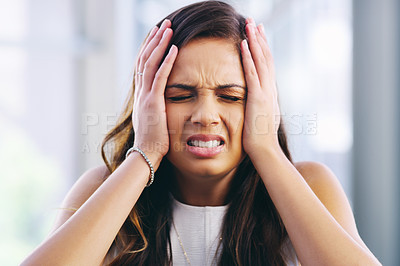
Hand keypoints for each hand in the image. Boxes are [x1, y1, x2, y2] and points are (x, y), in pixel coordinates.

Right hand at [132, 19, 177, 160]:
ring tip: (168, 28)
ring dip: (159, 44)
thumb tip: (161, 100)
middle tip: (163, 24)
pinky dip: (166, 61)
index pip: (143, 65)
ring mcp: (145, 96)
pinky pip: (160, 77)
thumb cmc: (153, 140)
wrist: (146, 155)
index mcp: (142, 94)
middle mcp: (141, 92)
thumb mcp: (153, 118)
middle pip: (144, 58)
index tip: (156, 35)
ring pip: (150, 63)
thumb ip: (156, 106)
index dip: (149, 48)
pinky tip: (174, 48)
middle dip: (154, 39)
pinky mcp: (153, 103)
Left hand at [241, 18, 280, 156]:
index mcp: (269, 93)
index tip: (258, 34)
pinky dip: (248, 57)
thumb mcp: (260, 119)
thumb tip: (255, 103)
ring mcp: (265, 92)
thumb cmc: (260, 139)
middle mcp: (270, 89)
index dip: (263, 49)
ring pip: (261, 60)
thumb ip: (258, 107)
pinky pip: (252, 73)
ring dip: (254, 41)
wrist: (265, 151)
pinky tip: (243, 44)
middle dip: (260, 38)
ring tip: (249, 24)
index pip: (267, 66)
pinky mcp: (257, 98)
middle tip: (254, 21)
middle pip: (266, 58)